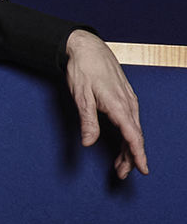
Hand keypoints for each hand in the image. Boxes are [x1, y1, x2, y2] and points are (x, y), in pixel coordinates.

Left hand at [67, 31, 151, 181]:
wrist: (88, 48)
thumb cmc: (83, 70)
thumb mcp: (81, 96)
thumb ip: (87, 120)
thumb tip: (88, 142)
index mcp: (119, 105)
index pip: (132, 135)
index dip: (137, 154)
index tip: (142, 169)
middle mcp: (128, 104)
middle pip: (134, 136)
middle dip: (131, 157)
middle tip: (121, 174)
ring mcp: (128, 101)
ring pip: (133, 130)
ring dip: (128, 149)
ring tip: (120, 166)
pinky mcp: (125, 99)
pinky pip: (130, 122)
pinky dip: (128, 136)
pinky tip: (124, 145)